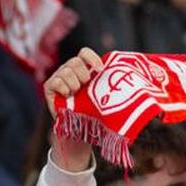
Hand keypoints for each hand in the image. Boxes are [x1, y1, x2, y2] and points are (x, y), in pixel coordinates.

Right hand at [42, 48, 102, 170]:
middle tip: (86, 87)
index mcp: (83, 69)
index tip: (100, 70)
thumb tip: (135, 78)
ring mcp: (58, 77)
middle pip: (75, 61)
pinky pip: (56, 81)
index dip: (91, 58)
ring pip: (66, 70)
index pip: (84, 53)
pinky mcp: (49, 87)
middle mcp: (70, 71)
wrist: (78, 132)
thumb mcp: (102, 97)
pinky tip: (68, 95)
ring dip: (74, 83)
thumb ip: (109, 85)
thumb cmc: (92, 113)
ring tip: (76, 94)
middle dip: (83, 74)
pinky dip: (63, 88)